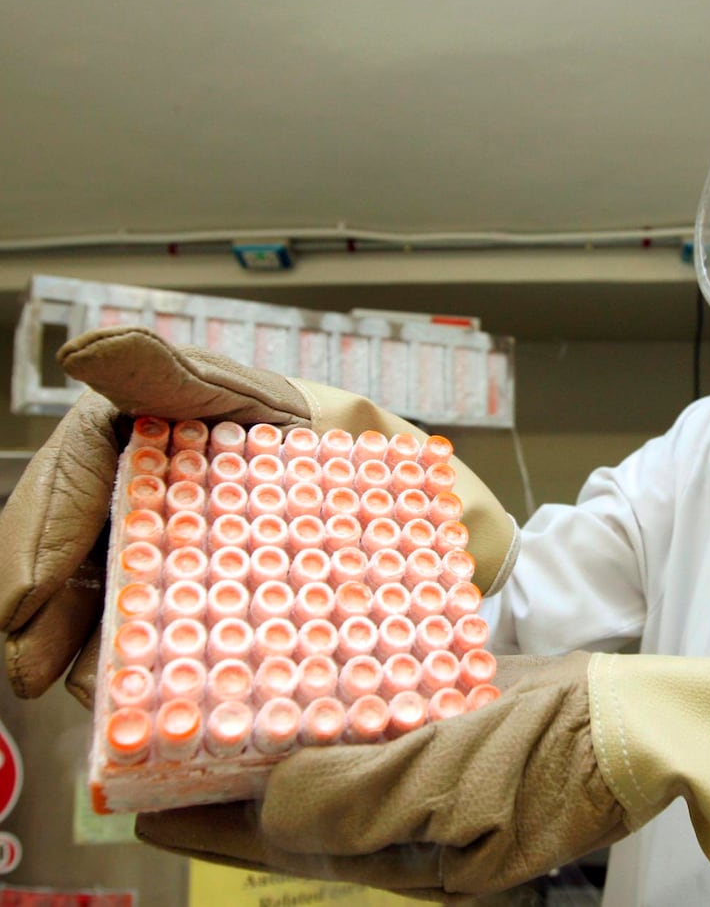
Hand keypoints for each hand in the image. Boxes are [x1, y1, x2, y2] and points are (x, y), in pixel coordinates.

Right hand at [0, 325, 517, 704]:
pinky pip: (151, 644)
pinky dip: (148, 673)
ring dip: (92, 660)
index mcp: (112, 456)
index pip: (56, 501)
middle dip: (47, 626)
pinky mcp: (185, 606)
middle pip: (61, 575)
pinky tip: (160, 698)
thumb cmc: (276, 424)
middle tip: (43, 674)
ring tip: (107, 701)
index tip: (27, 606)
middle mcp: (115, 516)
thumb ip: (162, 372)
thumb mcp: (227, 392)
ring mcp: (147, 566)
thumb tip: (90, 348)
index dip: (37, 551)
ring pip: (99, 618)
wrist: (338, 469)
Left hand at [135, 653, 709, 906]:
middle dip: (235, 787)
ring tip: (225, 713)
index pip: (285, 843)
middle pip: (303, 808)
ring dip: (283, 743)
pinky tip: (321, 679)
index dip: (212, 828)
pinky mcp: (458, 731)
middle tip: (168, 752)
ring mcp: (436, 776)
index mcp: (403, 847)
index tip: (141, 808)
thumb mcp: (458, 781)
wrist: (637, 720)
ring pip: (340, 765)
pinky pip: (386, 725)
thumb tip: (271, 797)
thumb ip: (361, 794)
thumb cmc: (554, 753)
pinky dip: (344, 708)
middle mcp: (410, 819)